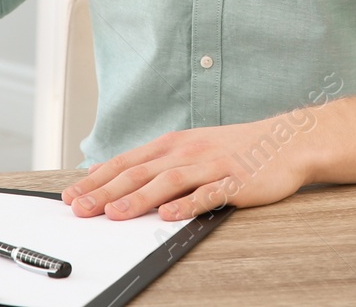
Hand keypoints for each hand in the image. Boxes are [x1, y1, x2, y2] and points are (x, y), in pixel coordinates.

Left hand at [60, 117, 315, 221]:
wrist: (285, 141)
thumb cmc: (234, 149)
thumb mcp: (190, 148)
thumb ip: (155, 162)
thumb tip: (112, 175)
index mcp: (173, 144)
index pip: (126, 161)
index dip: (96, 179)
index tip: (70, 196)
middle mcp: (188, 151)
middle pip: (140, 172)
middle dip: (106, 191)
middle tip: (80, 209)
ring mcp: (211, 165)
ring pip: (168, 182)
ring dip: (139, 198)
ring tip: (114, 214)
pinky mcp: (234, 181)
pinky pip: (208, 194)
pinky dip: (187, 204)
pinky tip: (170, 214)